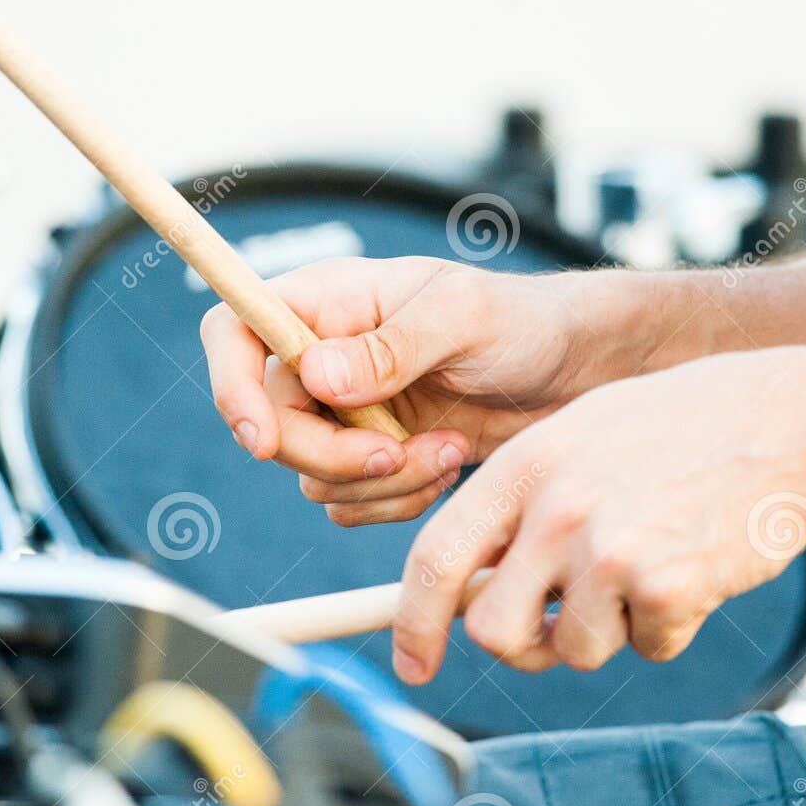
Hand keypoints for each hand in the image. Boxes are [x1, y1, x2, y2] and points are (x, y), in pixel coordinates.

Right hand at [201, 257, 611, 524]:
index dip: (231, 387)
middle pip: (270, 426)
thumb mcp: (465, 318)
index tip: (264, 442)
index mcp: (327, 302)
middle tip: (401, 454)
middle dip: (334, 457)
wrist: (575, 374)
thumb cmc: (525, 320)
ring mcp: (343, 412)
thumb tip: (317, 378)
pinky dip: (395, 501)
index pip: (234, 331)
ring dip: (381, 482)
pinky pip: (347, 503)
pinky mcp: (371, 457)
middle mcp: (321, 356)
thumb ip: (392, 346)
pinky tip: (448, 465)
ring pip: (312, 476)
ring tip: (450, 450)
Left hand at [390, 345, 805, 683]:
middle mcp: (556, 508)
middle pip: (492, 630)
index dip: (413, 623)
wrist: (794, 425)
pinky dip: (669, 627)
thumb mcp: (581, 439)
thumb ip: (521, 507)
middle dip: (523, 644)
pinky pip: (647, 648)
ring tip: (649, 567)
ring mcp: (611, 548)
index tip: (413, 665)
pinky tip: (696, 569)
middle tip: (558, 625)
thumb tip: (464, 597)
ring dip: (609, 631)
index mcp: (523, 465)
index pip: (434, 558)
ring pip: (572, 649)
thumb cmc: (682, 434)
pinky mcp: (667, 586)